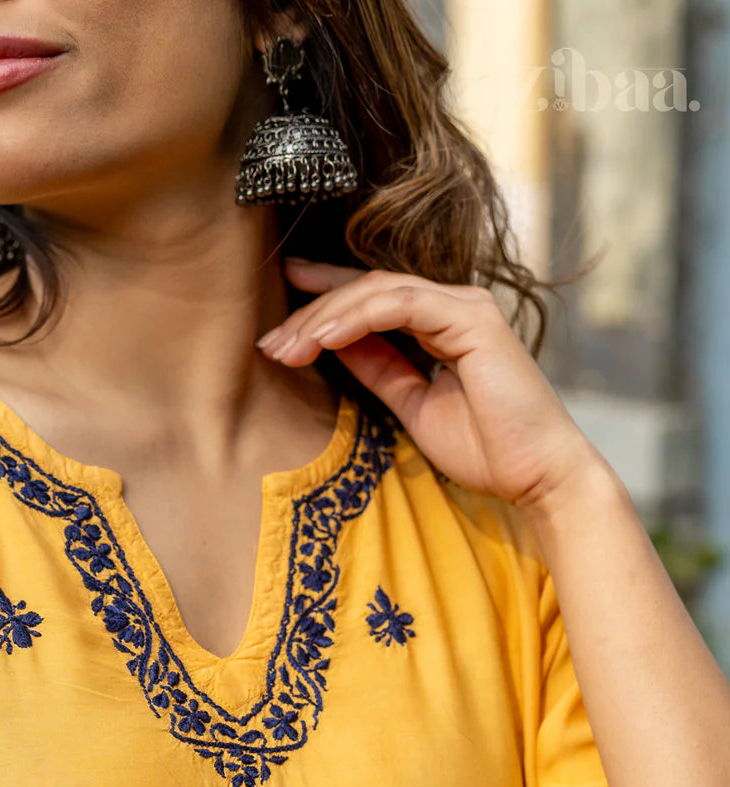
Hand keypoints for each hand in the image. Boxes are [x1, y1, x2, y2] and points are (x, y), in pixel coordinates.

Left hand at [258, 256, 610, 517]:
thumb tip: (334, 346)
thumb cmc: (486, 450)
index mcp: (441, 324)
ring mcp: (465, 306)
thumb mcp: (413, 406)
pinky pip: (400, 304)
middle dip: (311, 313)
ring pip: (377, 291)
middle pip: (366, 290)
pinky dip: (356, 317)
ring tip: (286, 346)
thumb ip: (380, 371)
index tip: (277, 321)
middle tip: (269, 343)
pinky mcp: (472, 318)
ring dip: (324, 316)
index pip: (371, 300)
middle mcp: (453, 306)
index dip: (322, 300)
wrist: (536, 477)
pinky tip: (323, 338)